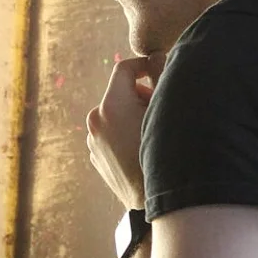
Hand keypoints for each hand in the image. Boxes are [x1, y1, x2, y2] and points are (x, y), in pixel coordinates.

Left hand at [86, 54, 162, 210]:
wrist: (150, 202)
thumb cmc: (163, 154)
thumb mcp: (165, 113)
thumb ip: (161, 78)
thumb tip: (156, 55)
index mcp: (111, 105)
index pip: (125, 69)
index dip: (145, 65)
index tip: (159, 70)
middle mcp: (95, 120)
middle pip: (120, 92)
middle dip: (141, 95)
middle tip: (161, 111)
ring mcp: (92, 140)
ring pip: (115, 114)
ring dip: (132, 116)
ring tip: (152, 133)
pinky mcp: (95, 156)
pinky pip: (111, 133)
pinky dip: (124, 133)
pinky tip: (142, 150)